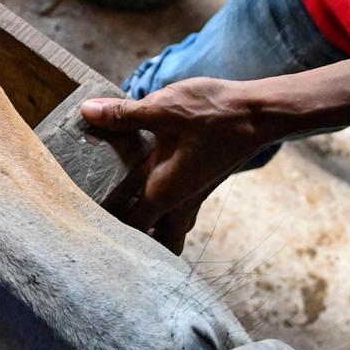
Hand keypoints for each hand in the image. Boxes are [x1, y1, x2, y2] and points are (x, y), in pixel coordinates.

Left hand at [80, 78, 268, 253]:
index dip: (109, 228)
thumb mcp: (163, 109)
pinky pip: (179, 207)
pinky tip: (148, 181)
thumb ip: (123, 115)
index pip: (131, 227)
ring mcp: (194, 194)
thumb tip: (87, 112)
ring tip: (124, 206)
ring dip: (153, 224)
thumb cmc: (215, 114)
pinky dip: (164, 206)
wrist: (262, 112)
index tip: (87, 218)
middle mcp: (180, 201)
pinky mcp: (202, 181)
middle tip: (108, 222)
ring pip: (171, 226)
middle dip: (137, 240)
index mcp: (165, 192)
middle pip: (156, 239)